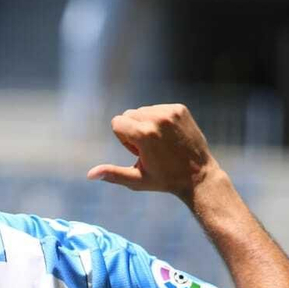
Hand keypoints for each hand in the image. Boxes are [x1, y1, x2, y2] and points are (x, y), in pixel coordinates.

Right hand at [86, 104, 219, 201]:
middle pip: (129, 114)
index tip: (138, 152)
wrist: (198, 175)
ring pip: (143, 110)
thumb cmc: (164, 180)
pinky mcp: (180, 109)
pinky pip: (158, 108)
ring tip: (160, 143)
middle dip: (133, 130)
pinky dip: (159, 119)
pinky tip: (169, 136)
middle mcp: (157, 119)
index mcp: (144, 134)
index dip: (123, 139)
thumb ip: (112, 174)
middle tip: (150, 149)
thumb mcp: (136, 180)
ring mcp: (170, 112)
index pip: (117, 122)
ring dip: (146, 124)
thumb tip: (90, 175)